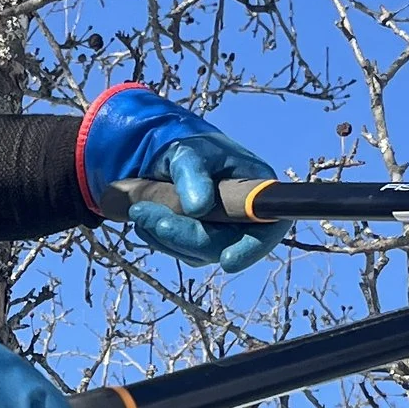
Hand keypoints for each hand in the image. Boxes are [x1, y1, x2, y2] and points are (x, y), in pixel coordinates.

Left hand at [127, 130, 288, 275]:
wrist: (166, 154)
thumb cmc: (187, 147)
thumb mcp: (188, 153)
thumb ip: (193, 175)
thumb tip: (198, 208)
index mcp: (258, 191)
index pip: (268, 228)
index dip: (252, 248)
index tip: (227, 261)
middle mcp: (246, 216)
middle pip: (226, 245)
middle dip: (187, 237)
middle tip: (149, 217)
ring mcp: (224, 231)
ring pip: (200, 253)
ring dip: (167, 237)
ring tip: (140, 210)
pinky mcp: (202, 240)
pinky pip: (183, 251)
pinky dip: (161, 239)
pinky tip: (145, 220)